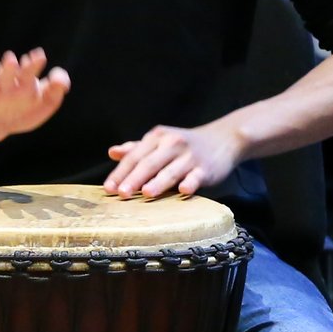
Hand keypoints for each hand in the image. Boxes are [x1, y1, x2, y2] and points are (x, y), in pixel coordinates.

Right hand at [0, 49, 69, 145]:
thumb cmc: (20, 111)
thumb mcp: (42, 104)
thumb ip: (54, 90)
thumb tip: (62, 81)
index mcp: (20, 86)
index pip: (27, 75)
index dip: (32, 67)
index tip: (38, 56)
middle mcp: (2, 90)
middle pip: (6, 78)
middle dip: (9, 69)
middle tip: (11, 58)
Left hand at [104, 122, 243, 199]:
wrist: (224, 139)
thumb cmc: (184, 144)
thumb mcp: (160, 141)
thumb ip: (136, 148)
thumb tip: (112, 152)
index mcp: (157, 138)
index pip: (134, 156)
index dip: (120, 172)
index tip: (108, 188)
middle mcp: (172, 144)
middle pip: (149, 163)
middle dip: (134, 178)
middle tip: (121, 193)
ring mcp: (190, 156)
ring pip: (171, 170)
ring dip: (159, 182)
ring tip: (146, 193)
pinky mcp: (207, 168)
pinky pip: (197, 176)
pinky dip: (190, 182)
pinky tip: (183, 190)